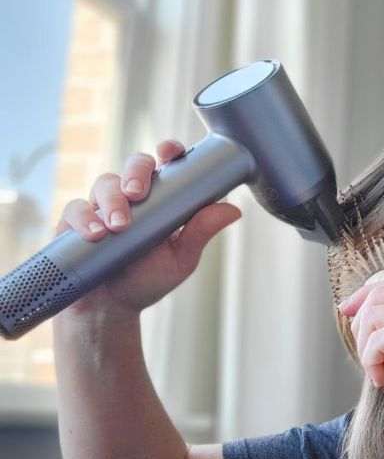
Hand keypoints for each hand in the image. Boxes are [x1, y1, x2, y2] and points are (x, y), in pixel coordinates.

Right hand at [55, 140, 241, 321]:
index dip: (169, 150)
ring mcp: (102, 206)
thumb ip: (200, 232)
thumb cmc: (148, 279)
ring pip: (105, 183)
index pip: (167, 165)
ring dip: (112, 201)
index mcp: (162, 199)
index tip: (169, 151)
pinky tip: (96, 233)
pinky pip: (75, 208)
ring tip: (118, 226)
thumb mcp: (181, 258)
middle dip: (135, 173)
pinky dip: (85, 218)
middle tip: (137, 193)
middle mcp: (133, 197)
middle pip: (134, 165)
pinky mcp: (75, 221)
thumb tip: (233, 210)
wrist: (111, 308)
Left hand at [339, 278, 383, 428]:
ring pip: (372, 316)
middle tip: (366, 355)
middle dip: (360, 324)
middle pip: (378, 294)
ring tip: (378, 370)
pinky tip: (382, 378)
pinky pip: (376, 341)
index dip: (365, 295)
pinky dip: (370, 361)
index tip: (348, 311)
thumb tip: (362, 316)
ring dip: (365, 347)